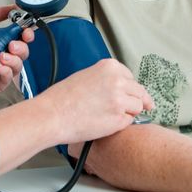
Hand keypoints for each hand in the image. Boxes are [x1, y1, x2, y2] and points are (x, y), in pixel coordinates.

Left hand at [0, 6, 33, 102]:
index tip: (25, 31)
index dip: (26, 35)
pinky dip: (5, 71)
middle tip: (11, 45)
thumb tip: (12, 7)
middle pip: (23, 53)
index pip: (19, 39)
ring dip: (13, 60)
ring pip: (18, 67)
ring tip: (0, 56)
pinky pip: (8, 79)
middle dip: (21, 47)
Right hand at [39, 58, 153, 144]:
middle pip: (139, 91)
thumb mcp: (86, 76)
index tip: (131, 93)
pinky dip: (121, 124)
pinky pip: (129, 122)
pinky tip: (106, 123)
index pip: (131, 77)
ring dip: (129, 112)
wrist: (52, 115)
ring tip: (110, 115)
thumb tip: (120, 87)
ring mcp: (120, 100)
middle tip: (130, 108)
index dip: (129, 87)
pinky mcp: (119, 119)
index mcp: (109, 67)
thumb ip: (106, 79)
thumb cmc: (62, 99)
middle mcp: (117, 81)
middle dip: (135, 100)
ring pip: (138, 107)